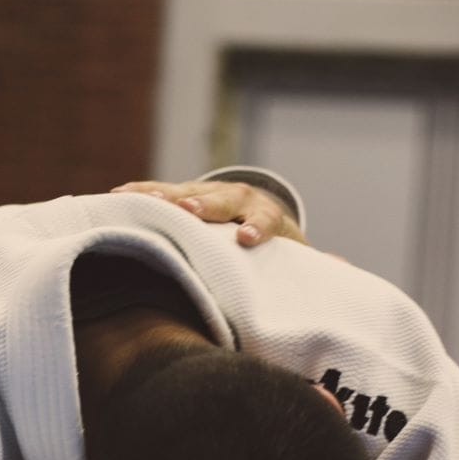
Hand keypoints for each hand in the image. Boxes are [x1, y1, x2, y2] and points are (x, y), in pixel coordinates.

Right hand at [111, 179, 306, 247]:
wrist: (250, 208)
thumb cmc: (270, 240)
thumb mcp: (292, 251)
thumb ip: (313, 262)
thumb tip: (344, 268)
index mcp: (263, 213)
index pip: (262, 219)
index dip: (256, 228)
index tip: (248, 240)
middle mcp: (234, 198)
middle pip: (218, 200)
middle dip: (203, 204)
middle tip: (188, 208)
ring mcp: (205, 192)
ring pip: (183, 191)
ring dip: (162, 196)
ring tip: (138, 200)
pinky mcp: (180, 193)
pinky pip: (157, 191)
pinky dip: (138, 193)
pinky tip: (114, 196)